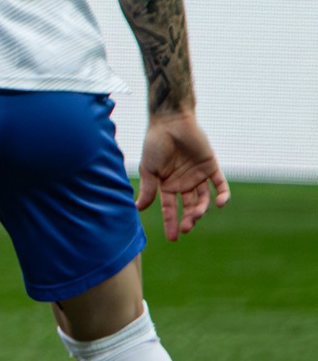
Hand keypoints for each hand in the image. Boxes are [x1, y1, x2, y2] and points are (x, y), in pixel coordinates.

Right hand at [138, 109, 228, 239]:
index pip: (169, 208)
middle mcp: (183, 182)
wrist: (170, 122)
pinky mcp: (211, 167)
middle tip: (186, 228)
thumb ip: (149, 190)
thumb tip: (138, 209)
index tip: (173, 238)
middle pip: (188, 206)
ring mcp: (198, 175)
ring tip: (197, 215)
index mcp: (167, 184)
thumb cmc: (155, 144)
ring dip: (201, 209)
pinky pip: (220, 184)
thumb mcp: (149, 169)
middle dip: (188, 219)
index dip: (171, 223)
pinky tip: (221, 203)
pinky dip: (222, 195)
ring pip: (203, 199)